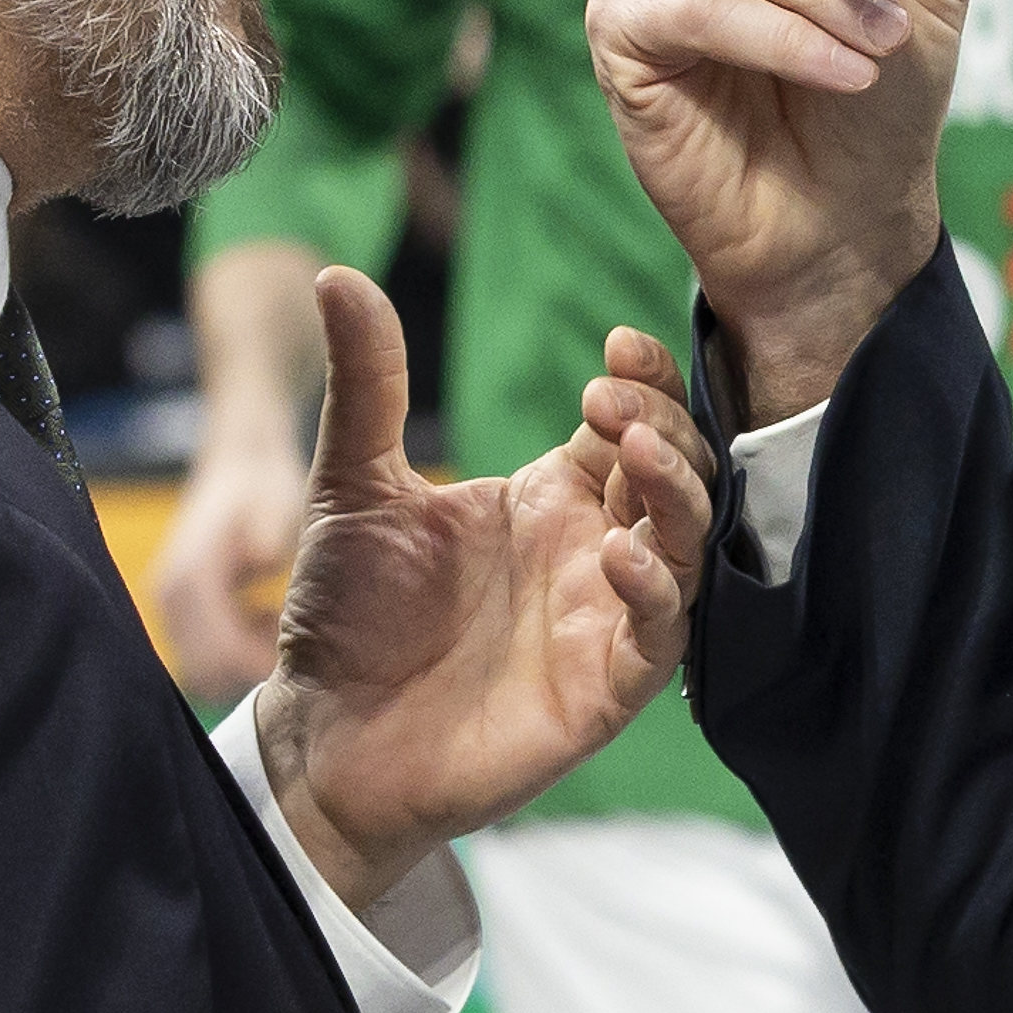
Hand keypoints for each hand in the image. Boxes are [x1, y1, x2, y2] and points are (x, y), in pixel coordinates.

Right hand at [153, 421, 305, 707]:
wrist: (241, 463)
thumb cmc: (264, 487)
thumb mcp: (274, 505)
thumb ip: (267, 535)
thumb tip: (263, 558)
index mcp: (190, 578)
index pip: (216, 656)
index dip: (257, 665)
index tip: (294, 652)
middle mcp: (169, 597)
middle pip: (205, 674)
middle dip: (248, 671)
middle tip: (290, 643)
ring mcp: (170, 605)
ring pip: (203, 671)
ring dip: (240, 662)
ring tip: (277, 625)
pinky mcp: (179, 610)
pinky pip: (203, 656)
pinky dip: (233, 650)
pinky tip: (262, 619)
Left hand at [255, 268, 714, 902]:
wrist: (323, 739)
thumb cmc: (346, 617)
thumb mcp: (352, 484)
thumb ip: (367, 386)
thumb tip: (335, 273)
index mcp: (549, 497)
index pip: (632, 421)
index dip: (645, 380)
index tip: (620, 344)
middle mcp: (592, 550)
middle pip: (676, 470)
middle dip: (663, 422)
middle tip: (613, 399)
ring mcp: (607, 618)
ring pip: (688, 543)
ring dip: (677, 490)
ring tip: (634, 452)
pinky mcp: (606, 688)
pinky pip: (663, 633)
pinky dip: (655, 590)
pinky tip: (618, 555)